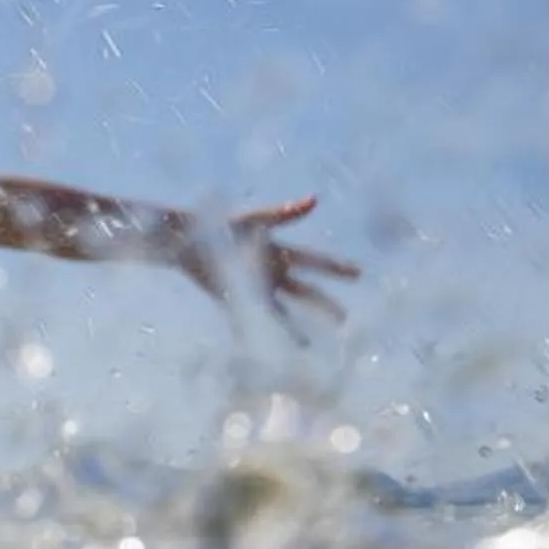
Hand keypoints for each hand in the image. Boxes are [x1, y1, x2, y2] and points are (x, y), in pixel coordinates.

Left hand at [181, 197, 358, 340]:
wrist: (189, 239)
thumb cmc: (223, 224)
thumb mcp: (257, 219)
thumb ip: (285, 214)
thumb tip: (314, 200)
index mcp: (279, 251)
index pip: (314, 261)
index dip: (335, 268)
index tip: (359, 273)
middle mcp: (271, 272)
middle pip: (303, 290)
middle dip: (323, 304)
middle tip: (344, 319)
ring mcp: (254, 287)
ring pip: (280, 311)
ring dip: (294, 327)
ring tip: (308, 345)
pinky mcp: (234, 298)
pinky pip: (249, 320)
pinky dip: (256, 333)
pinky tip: (265, 349)